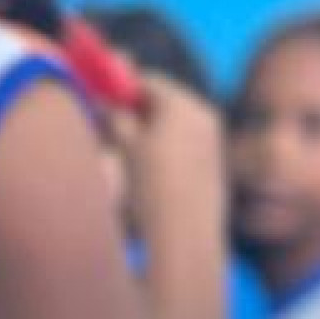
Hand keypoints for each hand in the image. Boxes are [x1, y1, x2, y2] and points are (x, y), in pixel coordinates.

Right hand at [107, 73, 225, 246]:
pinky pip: (187, 146)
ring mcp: (213, 140)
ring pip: (176, 125)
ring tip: (130, 158)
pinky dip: (168, 151)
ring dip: (153, 132)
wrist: (186, 237)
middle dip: (139, 111)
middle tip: (113, 128)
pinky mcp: (215, 165)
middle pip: (165, 102)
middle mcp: (204, 114)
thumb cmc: (152, 188)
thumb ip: (115, 118)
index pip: (148, 82)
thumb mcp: (126, 148)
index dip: (122, 88)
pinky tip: (153, 176)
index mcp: (182, 103)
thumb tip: (105, 103)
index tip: (104, 98)